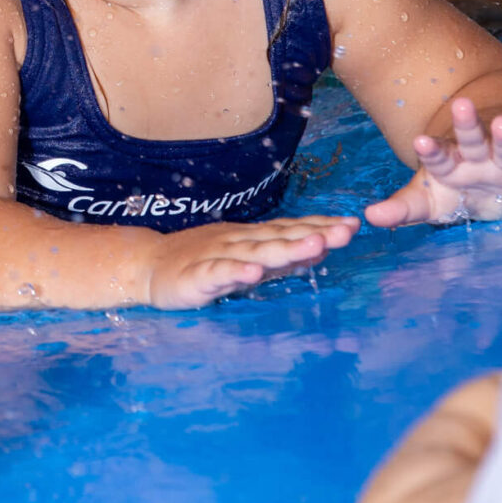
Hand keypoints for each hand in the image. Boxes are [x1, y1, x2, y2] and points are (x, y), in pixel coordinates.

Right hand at [147, 217, 357, 309]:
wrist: (147, 266)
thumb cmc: (200, 263)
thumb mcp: (246, 259)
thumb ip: (280, 256)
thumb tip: (321, 248)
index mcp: (252, 238)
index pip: (290, 229)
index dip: (321, 226)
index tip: (353, 225)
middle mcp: (239, 242)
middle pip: (280, 237)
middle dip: (315, 233)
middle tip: (347, 231)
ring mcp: (218, 257)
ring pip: (256, 252)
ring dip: (286, 248)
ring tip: (316, 245)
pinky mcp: (196, 277)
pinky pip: (218, 274)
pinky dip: (235, 272)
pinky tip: (253, 273)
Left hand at [366, 98, 501, 226]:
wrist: (494, 187)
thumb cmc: (456, 192)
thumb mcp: (429, 201)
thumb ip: (403, 208)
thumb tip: (370, 216)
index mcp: (451, 164)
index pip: (439, 156)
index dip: (431, 150)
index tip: (420, 140)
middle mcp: (479, 157)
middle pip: (472, 140)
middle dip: (467, 125)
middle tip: (460, 106)